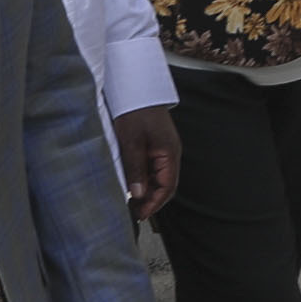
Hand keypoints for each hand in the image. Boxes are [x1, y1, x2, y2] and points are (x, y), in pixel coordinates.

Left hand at [114, 105, 181, 219]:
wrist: (135, 86)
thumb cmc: (136, 109)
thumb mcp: (132, 141)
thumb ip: (135, 169)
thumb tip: (139, 195)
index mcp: (169, 153)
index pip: (167, 187)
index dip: (155, 204)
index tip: (141, 215)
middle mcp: (169, 153)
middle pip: (164, 184)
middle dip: (151, 200)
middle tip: (134, 212)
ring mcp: (162, 149)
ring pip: (157, 177)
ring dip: (146, 190)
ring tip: (131, 201)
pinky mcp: (153, 145)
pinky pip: (151, 167)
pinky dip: (143, 179)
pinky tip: (131, 183)